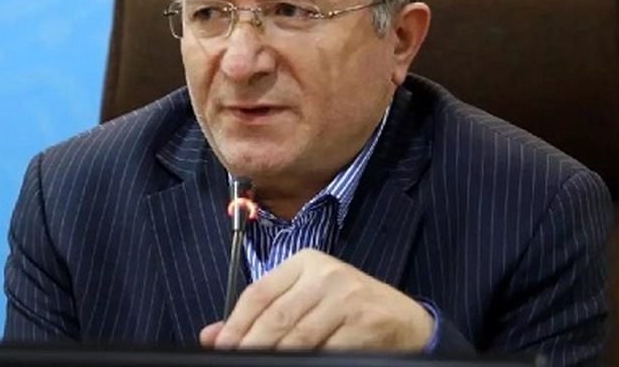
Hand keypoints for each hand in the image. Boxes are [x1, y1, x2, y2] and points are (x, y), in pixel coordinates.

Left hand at [199, 248, 433, 350]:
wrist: (406, 321)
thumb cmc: (350, 309)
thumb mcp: (308, 299)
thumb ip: (264, 313)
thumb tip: (212, 335)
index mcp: (306, 262)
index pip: (259, 293)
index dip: (235, 323)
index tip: (220, 345)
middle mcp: (326, 274)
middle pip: (276, 317)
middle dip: (251, 344)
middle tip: (236, 359)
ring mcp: (347, 299)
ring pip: (297, 337)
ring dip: (274, 356)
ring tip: (259, 364)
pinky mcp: (363, 325)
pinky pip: (323, 351)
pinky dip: (305, 361)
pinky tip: (297, 365)